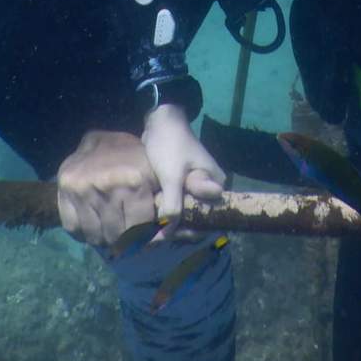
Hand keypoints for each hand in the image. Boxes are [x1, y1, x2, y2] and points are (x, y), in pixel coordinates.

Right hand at [57, 129, 159, 247]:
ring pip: (95, 236)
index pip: (139, 228)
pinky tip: (92, 224)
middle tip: (125, 238)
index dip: (142, 237)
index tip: (143, 239)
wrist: (105, 138)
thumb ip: (161, 201)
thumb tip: (162, 232)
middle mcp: (107, 184)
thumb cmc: (134, 158)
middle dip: (123, 241)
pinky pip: (72, 228)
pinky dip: (83, 233)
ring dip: (103, 239)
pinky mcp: (64, 189)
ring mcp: (83, 187)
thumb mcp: (153, 174)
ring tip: (109, 232)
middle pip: (116, 235)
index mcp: (134, 180)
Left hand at [141, 102, 225, 227]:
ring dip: (168, 223)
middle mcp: (209, 189)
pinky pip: (177, 205)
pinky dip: (165, 214)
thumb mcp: (172, 177)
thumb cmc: (171, 145)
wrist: (160, 121)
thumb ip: (173, 206)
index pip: (206, 219)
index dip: (186, 232)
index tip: (162, 239)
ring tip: (145, 234)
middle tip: (148, 239)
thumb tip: (167, 236)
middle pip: (195, 218)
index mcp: (215, 186)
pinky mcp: (183, 185)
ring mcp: (196, 187)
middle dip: (174, 230)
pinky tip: (149, 223)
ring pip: (185, 214)